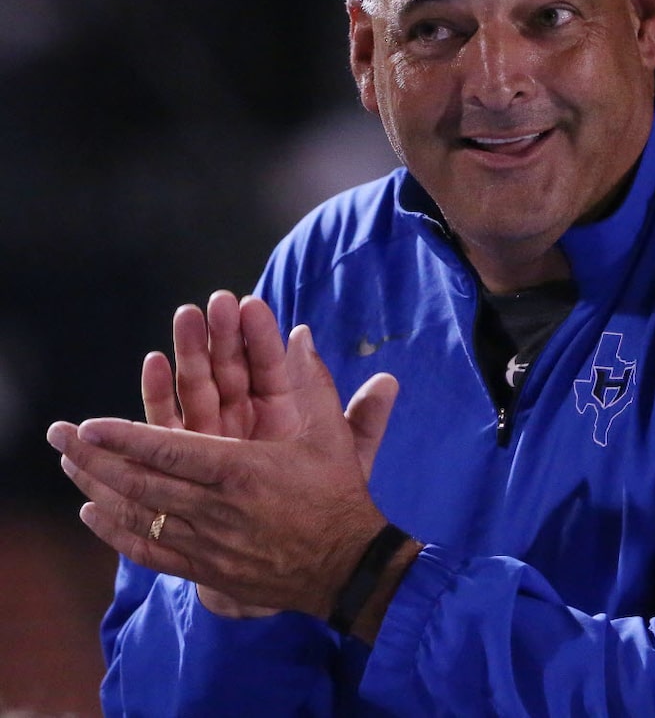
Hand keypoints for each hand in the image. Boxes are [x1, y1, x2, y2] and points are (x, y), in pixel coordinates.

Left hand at [47, 321, 399, 621]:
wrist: (347, 567)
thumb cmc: (337, 495)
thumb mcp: (330, 435)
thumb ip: (313, 382)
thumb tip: (300, 333)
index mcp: (241, 471)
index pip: (170, 451)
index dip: (125, 437)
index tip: (89, 424)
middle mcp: (215, 508)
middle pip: (141, 483)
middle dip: (95, 458)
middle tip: (58, 437)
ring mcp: (207, 543)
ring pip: (139, 515)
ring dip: (98, 488)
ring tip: (67, 466)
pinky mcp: (206, 569)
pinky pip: (150, 551)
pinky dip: (116, 532)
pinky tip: (92, 513)